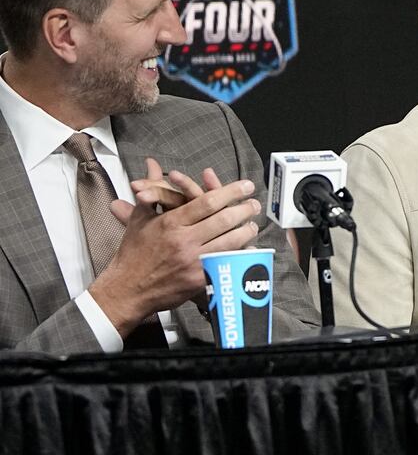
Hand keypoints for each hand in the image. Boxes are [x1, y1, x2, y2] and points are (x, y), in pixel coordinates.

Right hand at [90, 158, 261, 335]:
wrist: (126, 290)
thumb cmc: (133, 253)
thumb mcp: (141, 218)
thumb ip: (153, 190)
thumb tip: (152, 164)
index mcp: (170, 222)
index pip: (207, 201)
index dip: (231, 191)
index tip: (245, 186)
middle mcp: (183, 240)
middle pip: (224, 219)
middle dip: (244, 209)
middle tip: (254, 204)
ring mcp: (192, 261)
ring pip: (230, 241)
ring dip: (246, 231)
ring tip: (252, 224)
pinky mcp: (198, 279)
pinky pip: (225, 263)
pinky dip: (240, 255)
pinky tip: (249, 249)